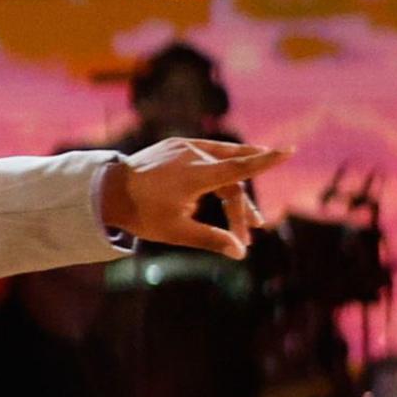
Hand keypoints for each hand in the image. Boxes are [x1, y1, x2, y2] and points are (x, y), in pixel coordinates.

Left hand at [105, 138, 287, 257]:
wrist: (106, 190)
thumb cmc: (141, 214)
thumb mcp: (176, 232)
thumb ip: (211, 239)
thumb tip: (240, 252)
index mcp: (196, 174)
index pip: (240, 167)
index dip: (266, 161)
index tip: (290, 151)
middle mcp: (193, 155)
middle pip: (232, 178)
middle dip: (242, 205)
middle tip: (253, 228)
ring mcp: (184, 146)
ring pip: (221, 164)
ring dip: (234, 187)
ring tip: (244, 212)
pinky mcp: (176, 144)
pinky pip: (206, 154)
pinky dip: (218, 168)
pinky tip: (222, 183)